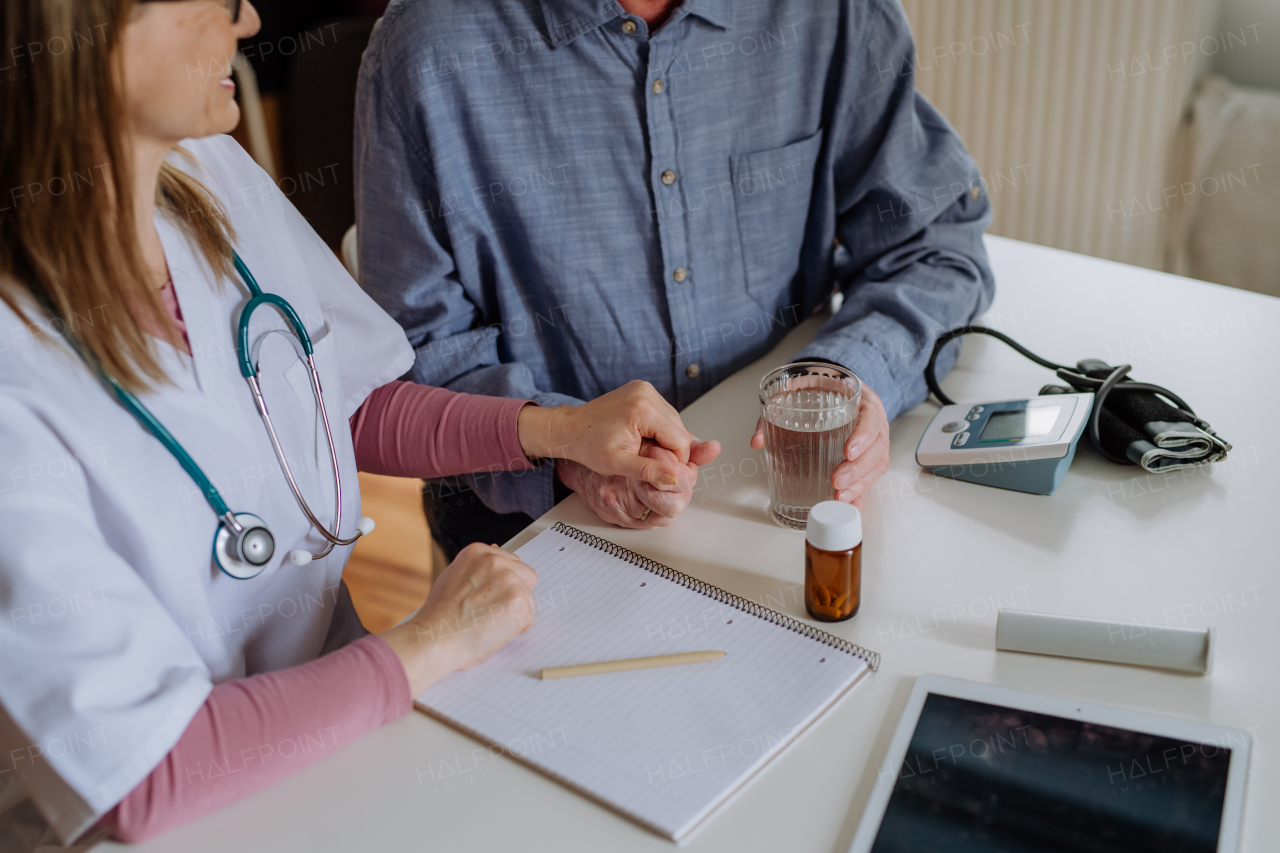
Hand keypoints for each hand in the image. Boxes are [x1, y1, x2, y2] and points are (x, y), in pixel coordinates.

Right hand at [379, 543, 536, 694]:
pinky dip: (516, 630)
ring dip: (515, 613)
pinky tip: (494, 632)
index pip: (510, 562)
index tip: (488, 597)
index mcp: (479, 552)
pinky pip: (529, 618)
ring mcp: (510, 581)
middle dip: (515, 594)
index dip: (501, 584)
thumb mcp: (453, 577)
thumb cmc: (439, 615)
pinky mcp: (520, 604)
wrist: (435, 638)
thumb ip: (477, 567)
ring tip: (488, 623)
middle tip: (492, 611)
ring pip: (529, 599)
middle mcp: (496, 562)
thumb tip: (494, 551)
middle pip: (526, 576)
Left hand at [518, 380, 701, 489]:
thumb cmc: (589, 445)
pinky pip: (664, 413)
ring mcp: (645, 388)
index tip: (661, 471)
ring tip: (644, 448)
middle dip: (671, 449)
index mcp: (642, 409)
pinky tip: (644, 437)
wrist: (570, 428)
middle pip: (679, 429)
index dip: (676, 461)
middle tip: (650, 461)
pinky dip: (659, 427)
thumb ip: (649, 471)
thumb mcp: (619, 464)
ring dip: (666, 438)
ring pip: (674, 421)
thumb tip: (675, 479)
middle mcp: (646, 393)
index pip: (680, 440)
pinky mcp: (643, 389)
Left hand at [751, 384, 889, 509]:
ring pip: (876, 465)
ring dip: (859, 484)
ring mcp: (874, 442)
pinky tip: (850, 506)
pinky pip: (870, 477)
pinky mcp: (867, 459)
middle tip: (836, 480)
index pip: (872, 418)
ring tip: (838, 496)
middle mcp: (874, 423)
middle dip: (857, 468)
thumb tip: (757, 440)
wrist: (835, 386)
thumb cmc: (823, 388)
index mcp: (863, 401)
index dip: (863, 436)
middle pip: (876, 448)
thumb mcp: (801, 387)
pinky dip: (861, 494)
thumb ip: (778, 407)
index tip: (847, 452)